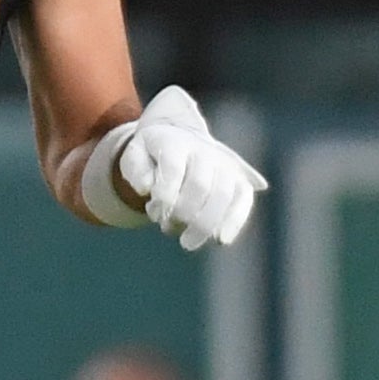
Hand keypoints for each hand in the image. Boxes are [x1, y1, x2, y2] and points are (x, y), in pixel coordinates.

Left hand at [115, 87, 267, 251]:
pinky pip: (243, 198)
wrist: (180, 137)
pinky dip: (234, 221)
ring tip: (187, 243)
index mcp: (175, 142)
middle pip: (200, 185)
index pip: (173, 169)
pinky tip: (221, 240)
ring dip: (206, 223)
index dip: (166, 195)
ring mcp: (225, 163)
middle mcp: (204, 150)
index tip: (156, 213)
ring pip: (224, 194)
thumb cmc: (152, 155)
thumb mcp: (134, 156)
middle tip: (167, 228)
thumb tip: (147, 188)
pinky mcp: (239, 178)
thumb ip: (137, 171)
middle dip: (183, 213)